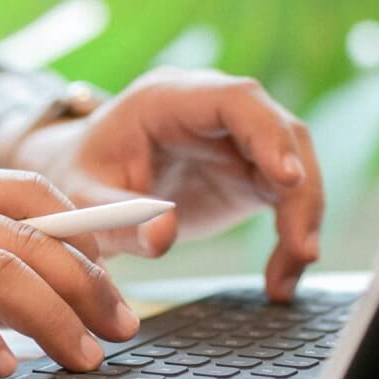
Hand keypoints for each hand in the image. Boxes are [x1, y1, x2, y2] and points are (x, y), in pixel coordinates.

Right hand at [0, 165, 140, 378]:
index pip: (29, 192)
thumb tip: (32, 290)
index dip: (90, 226)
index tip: (128, 262)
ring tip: (83, 357)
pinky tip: (6, 366)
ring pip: (3, 270)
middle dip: (88, 283)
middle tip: (120, 326)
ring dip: (55, 318)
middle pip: (30, 234)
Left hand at [6, 68, 323, 301]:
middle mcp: (209, 110)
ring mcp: (234, 139)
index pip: (235, 99)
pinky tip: (281, 279)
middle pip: (279, 131)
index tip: (287, 179)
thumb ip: (118, 217)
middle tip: (300, 245)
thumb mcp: (82, 199)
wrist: (78, 180)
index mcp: (167, 98)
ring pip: (294, 165)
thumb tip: (162, 237)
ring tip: (289, 272)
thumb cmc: (77, 176)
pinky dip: (291, 236)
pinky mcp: (246, 172)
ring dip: (302, 218)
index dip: (268, 134)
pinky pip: (286, 198)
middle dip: (299, 188)